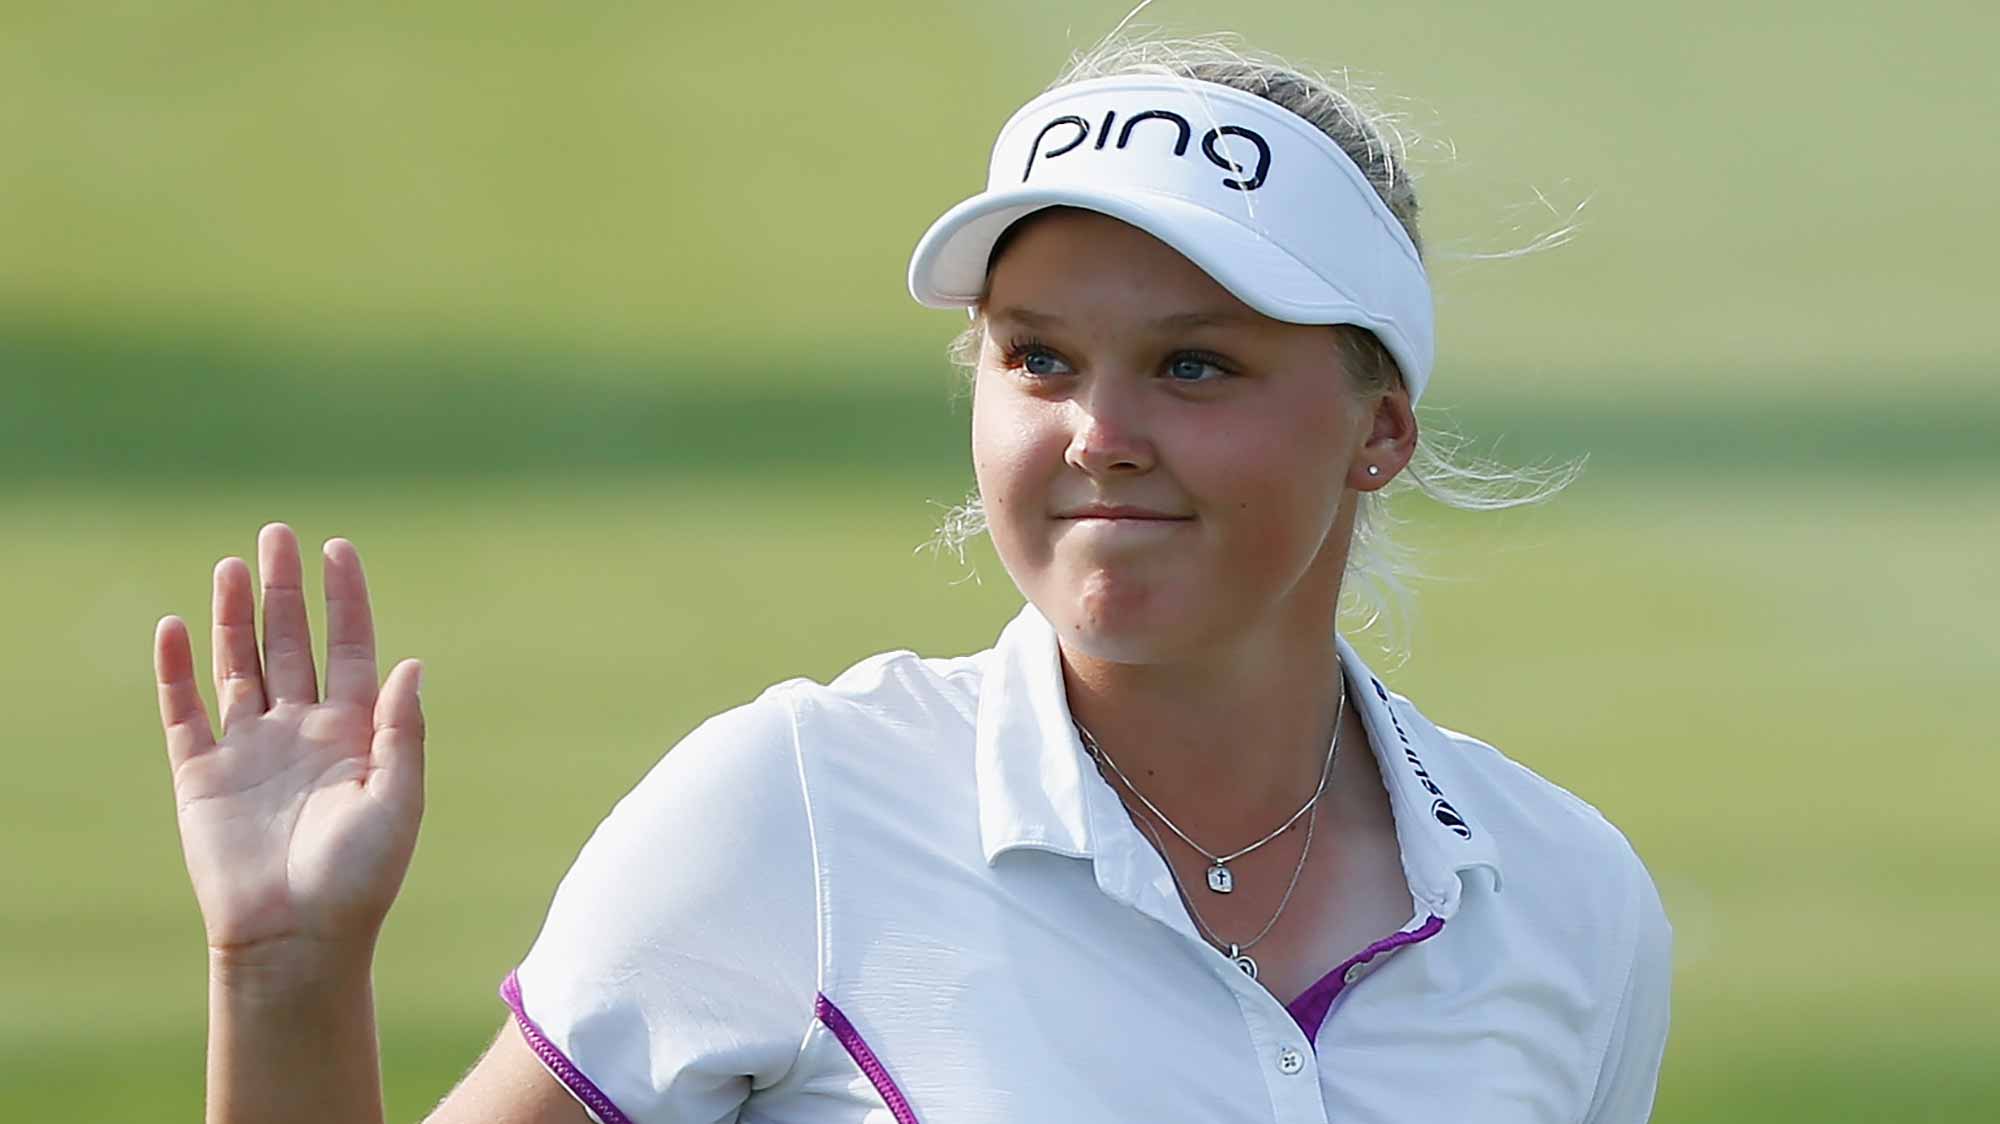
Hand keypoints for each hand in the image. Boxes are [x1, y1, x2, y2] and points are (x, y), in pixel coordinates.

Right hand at [153, 523, 424, 963]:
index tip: (339, 548)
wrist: (297, 938)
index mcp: (355, 734)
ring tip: (232, 564)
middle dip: (285, 592)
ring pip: (239, 666)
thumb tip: (412, 662)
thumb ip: (403, 730)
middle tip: (278, 534)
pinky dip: (176, 670)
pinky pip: (184, 711)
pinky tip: (176, 625)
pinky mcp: (201, 775)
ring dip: (235, 617)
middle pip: (291, 645)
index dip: (345, 600)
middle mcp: (301, 733)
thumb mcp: (399, 800)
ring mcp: (249, 750)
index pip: (351, 649)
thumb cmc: (360, 878)